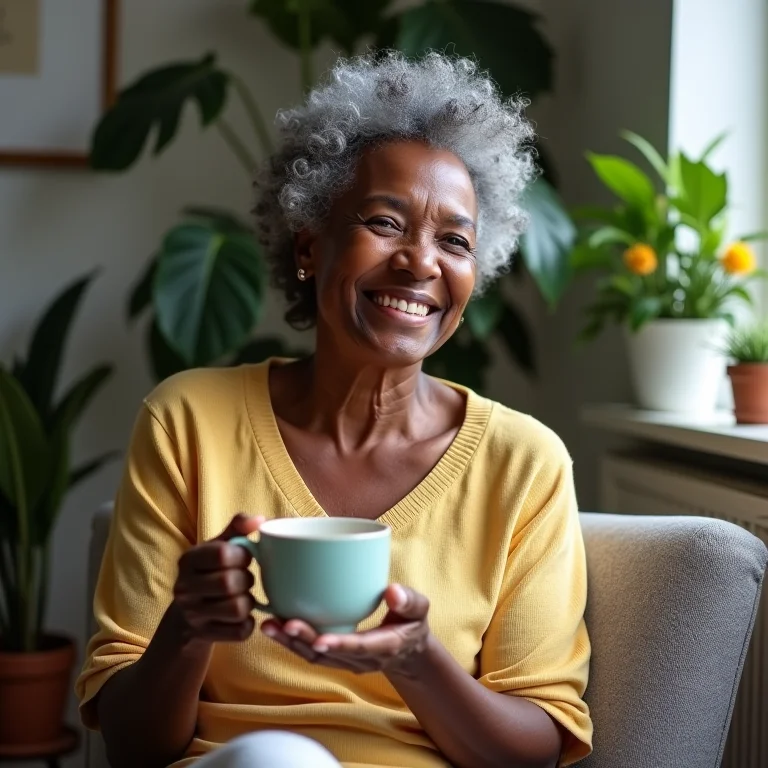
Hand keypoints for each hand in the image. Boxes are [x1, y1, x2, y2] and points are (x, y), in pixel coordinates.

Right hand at [169, 514, 263, 644]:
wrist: (187, 614)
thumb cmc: (210, 571)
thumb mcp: (218, 545)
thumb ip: (237, 528)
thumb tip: (259, 520)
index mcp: (188, 560)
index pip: (222, 553)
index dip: (242, 555)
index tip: (244, 557)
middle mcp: (184, 588)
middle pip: (229, 583)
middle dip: (246, 579)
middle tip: (245, 579)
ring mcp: (193, 615)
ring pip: (238, 609)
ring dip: (248, 602)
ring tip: (242, 596)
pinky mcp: (206, 636)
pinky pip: (241, 631)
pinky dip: (248, 623)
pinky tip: (240, 615)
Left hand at [261, 584, 430, 676]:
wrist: (407, 650)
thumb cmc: (411, 623)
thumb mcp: (419, 610)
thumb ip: (408, 601)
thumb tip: (392, 591)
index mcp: (383, 647)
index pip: (359, 648)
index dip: (339, 644)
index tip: (320, 639)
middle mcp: (360, 660)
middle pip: (328, 655)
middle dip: (304, 641)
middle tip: (284, 623)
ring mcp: (345, 662)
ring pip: (314, 657)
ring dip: (290, 644)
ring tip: (269, 625)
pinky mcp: (334, 657)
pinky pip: (310, 654)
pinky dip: (291, 643)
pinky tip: (275, 627)